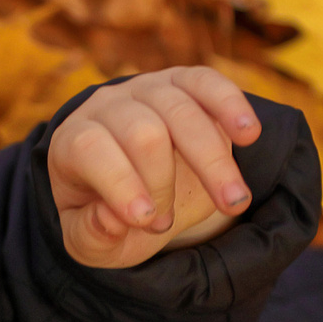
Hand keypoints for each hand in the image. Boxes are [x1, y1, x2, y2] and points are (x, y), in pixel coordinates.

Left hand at [47, 67, 261, 268]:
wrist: (134, 186)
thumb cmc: (104, 213)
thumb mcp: (87, 239)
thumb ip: (92, 234)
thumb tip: (112, 220)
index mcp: (72, 141)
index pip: (92, 149)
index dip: (120, 183)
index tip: (146, 220)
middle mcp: (107, 106)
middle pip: (144, 133)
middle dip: (162, 185)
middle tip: (165, 225)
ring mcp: (148, 89)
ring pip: (183, 112)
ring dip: (213, 162)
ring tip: (234, 204)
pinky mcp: (185, 82)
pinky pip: (209, 83)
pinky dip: (231, 106)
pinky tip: (250, 135)